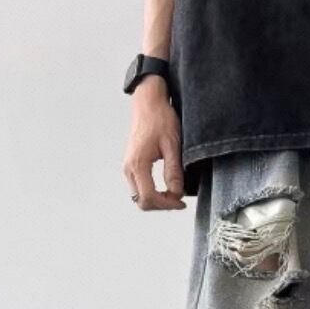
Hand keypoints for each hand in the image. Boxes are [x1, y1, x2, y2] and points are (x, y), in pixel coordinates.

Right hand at [122, 75, 185, 210]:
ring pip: (139, 197)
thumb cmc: (161, 119)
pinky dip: (152, 193)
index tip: (181, 202)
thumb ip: (174, 171)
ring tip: (174, 192)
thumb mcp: (172, 145)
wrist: (148, 103)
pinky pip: (139, 188)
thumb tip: (177, 194)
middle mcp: (128, 168)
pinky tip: (166, 187)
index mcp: (137, 164)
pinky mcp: (131, 165)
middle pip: (141, 202)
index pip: (149, 197)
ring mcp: (128, 167)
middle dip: (161, 205)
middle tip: (179, 200)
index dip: (167, 205)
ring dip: (156, 200)